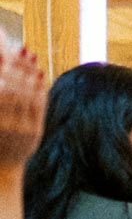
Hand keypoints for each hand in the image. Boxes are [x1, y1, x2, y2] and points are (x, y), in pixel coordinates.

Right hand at [0, 36, 45, 169]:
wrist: (0, 169)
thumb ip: (0, 95)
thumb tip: (3, 72)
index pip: (2, 89)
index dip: (6, 69)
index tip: (9, 51)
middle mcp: (5, 126)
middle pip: (14, 89)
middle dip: (19, 67)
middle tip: (24, 48)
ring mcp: (21, 131)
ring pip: (28, 96)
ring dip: (30, 74)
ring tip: (32, 56)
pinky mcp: (34, 134)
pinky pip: (39, 106)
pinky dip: (39, 88)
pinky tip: (40, 74)